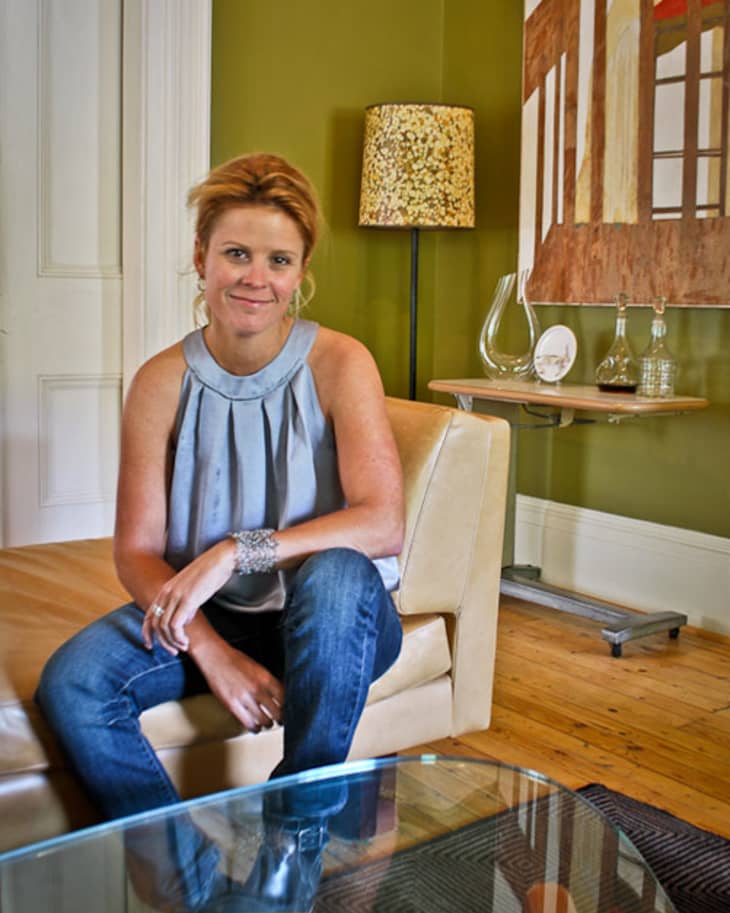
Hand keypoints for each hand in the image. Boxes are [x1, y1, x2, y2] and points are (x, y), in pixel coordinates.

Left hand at [142, 539, 235, 653]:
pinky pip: (175, 625)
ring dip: (172, 641)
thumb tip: (186, 619)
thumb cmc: (211, 572)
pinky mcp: (187, 600)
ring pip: (163, 627)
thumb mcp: (193, 589)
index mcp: (166, 590)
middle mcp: (167, 593)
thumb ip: (186, 604)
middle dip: (162, 641)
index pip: (148, 615)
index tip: (151, 646)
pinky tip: (187, 642)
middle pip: (154, 623)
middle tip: (174, 652)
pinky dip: (179, 637)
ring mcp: (176, 596)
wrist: (221, 559)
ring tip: (183, 647)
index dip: (147, 633)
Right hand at [197, 639, 284, 732]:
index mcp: (266, 678)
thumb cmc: (236, 660)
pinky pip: (248, 723)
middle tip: (280, 721)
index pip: (284, 698)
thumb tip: (277, 695)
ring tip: (266, 724)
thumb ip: (268, 681)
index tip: (288, 710)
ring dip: (267, 724)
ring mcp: (246, 699)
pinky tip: (255, 728)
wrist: (216, 658)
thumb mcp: (258, 668)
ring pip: (264, 721)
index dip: (287, 707)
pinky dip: (254, 728)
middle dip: (280, 718)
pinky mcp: (233, 706)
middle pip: (277, 712)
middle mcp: (258, 689)